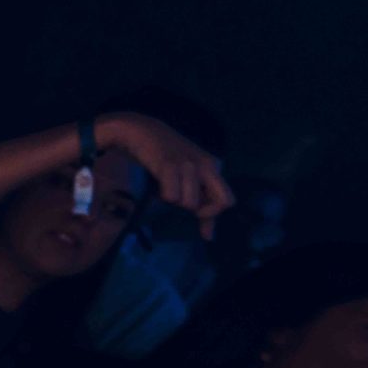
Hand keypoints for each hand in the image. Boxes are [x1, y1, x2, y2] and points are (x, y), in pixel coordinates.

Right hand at [100, 113, 235, 238]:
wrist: (140, 130)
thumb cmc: (164, 156)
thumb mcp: (188, 177)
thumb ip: (202, 203)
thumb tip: (209, 237)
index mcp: (213, 166)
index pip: (227, 200)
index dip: (212, 213)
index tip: (197, 218)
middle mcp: (206, 165)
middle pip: (220, 203)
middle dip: (202, 211)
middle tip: (182, 202)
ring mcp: (189, 165)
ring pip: (190, 203)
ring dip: (175, 201)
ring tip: (166, 187)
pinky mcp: (170, 166)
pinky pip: (171, 197)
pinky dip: (162, 196)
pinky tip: (157, 185)